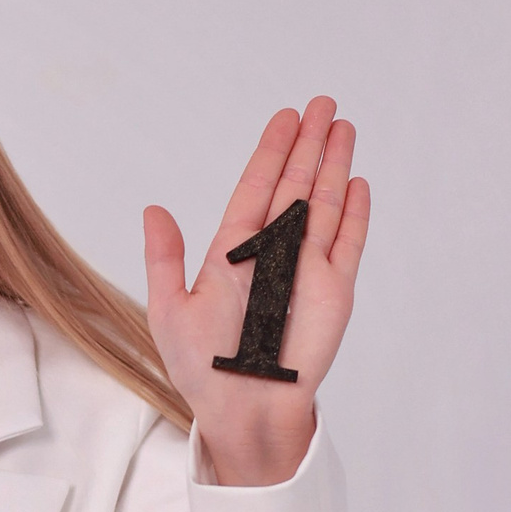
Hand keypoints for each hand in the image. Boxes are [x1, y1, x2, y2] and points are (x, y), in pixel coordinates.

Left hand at [143, 98, 367, 486]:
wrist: (243, 408)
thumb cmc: (202, 368)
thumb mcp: (168, 309)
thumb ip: (164, 258)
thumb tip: (154, 210)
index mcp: (233, 252)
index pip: (256, 189)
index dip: (271, 152)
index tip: (285, 118)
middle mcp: (273, 253)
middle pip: (295, 186)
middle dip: (308, 144)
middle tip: (322, 103)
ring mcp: (307, 268)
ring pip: (324, 204)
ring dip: (333, 164)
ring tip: (343, 125)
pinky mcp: (335, 289)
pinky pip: (348, 242)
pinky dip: (354, 212)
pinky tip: (356, 180)